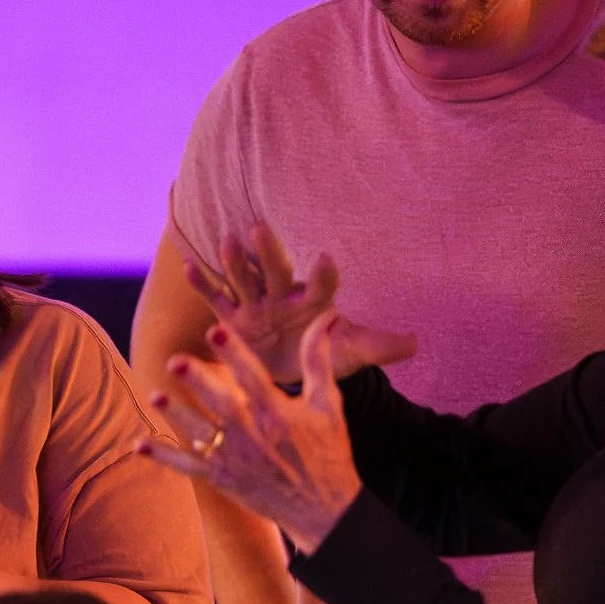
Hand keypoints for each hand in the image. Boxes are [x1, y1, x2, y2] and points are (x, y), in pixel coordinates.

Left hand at [137, 314, 362, 553]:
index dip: (234, 352)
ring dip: (177, 415)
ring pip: (201, 433)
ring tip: (155, 396)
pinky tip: (139, 444)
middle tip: (175, 361)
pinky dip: (164, 458)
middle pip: (223, 404)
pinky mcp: (224, 480)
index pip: (253, 376)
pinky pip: (189, 467)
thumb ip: (319, 360)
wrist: (324, 511)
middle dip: (200, 383)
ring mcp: (237, 459)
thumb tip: (327, 317)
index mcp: (279, 413)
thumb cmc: (328, 452)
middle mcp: (255, 435)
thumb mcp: (328, 404)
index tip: (215, 330)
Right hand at [186, 224, 416, 385]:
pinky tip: (189, 267)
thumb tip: (416, 342)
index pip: (322, 284)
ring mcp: (255, 304)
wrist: (291, 374)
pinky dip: (202, 284)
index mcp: (315, 302)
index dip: (324, 274)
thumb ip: (378, 345)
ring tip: (226, 240)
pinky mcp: (231, 318)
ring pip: (243, 278)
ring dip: (234, 261)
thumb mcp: (350, 354)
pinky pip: (216, 298)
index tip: (326, 259)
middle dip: (268, 251)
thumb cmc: (323, 359)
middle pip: (276, 270)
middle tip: (258, 228)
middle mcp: (283, 295)